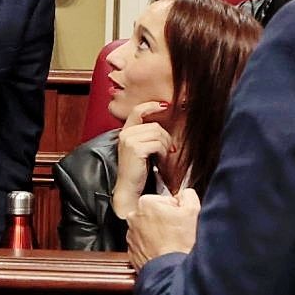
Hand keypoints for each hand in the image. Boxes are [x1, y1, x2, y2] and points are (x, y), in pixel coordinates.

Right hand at [112, 101, 173, 219]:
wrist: (129, 189)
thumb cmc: (138, 172)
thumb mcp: (141, 150)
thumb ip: (147, 136)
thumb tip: (164, 128)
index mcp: (125, 132)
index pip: (138, 111)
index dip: (151, 106)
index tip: (165, 105)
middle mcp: (125, 134)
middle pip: (154, 126)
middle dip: (166, 138)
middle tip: (170, 150)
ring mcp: (129, 140)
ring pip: (158, 134)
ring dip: (166, 146)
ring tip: (164, 157)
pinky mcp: (135, 149)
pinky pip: (158, 144)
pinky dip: (164, 153)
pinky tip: (161, 161)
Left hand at [127, 188, 200, 268]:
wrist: (172, 271)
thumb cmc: (181, 244)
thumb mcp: (194, 210)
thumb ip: (188, 195)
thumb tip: (184, 194)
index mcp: (146, 202)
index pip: (165, 199)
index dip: (177, 209)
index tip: (182, 219)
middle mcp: (133, 217)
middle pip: (155, 213)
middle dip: (166, 220)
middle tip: (178, 231)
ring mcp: (131, 236)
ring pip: (149, 229)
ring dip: (159, 233)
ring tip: (172, 242)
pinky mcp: (131, 251)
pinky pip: (144, 244)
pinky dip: (153, 246)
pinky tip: (164, 251)